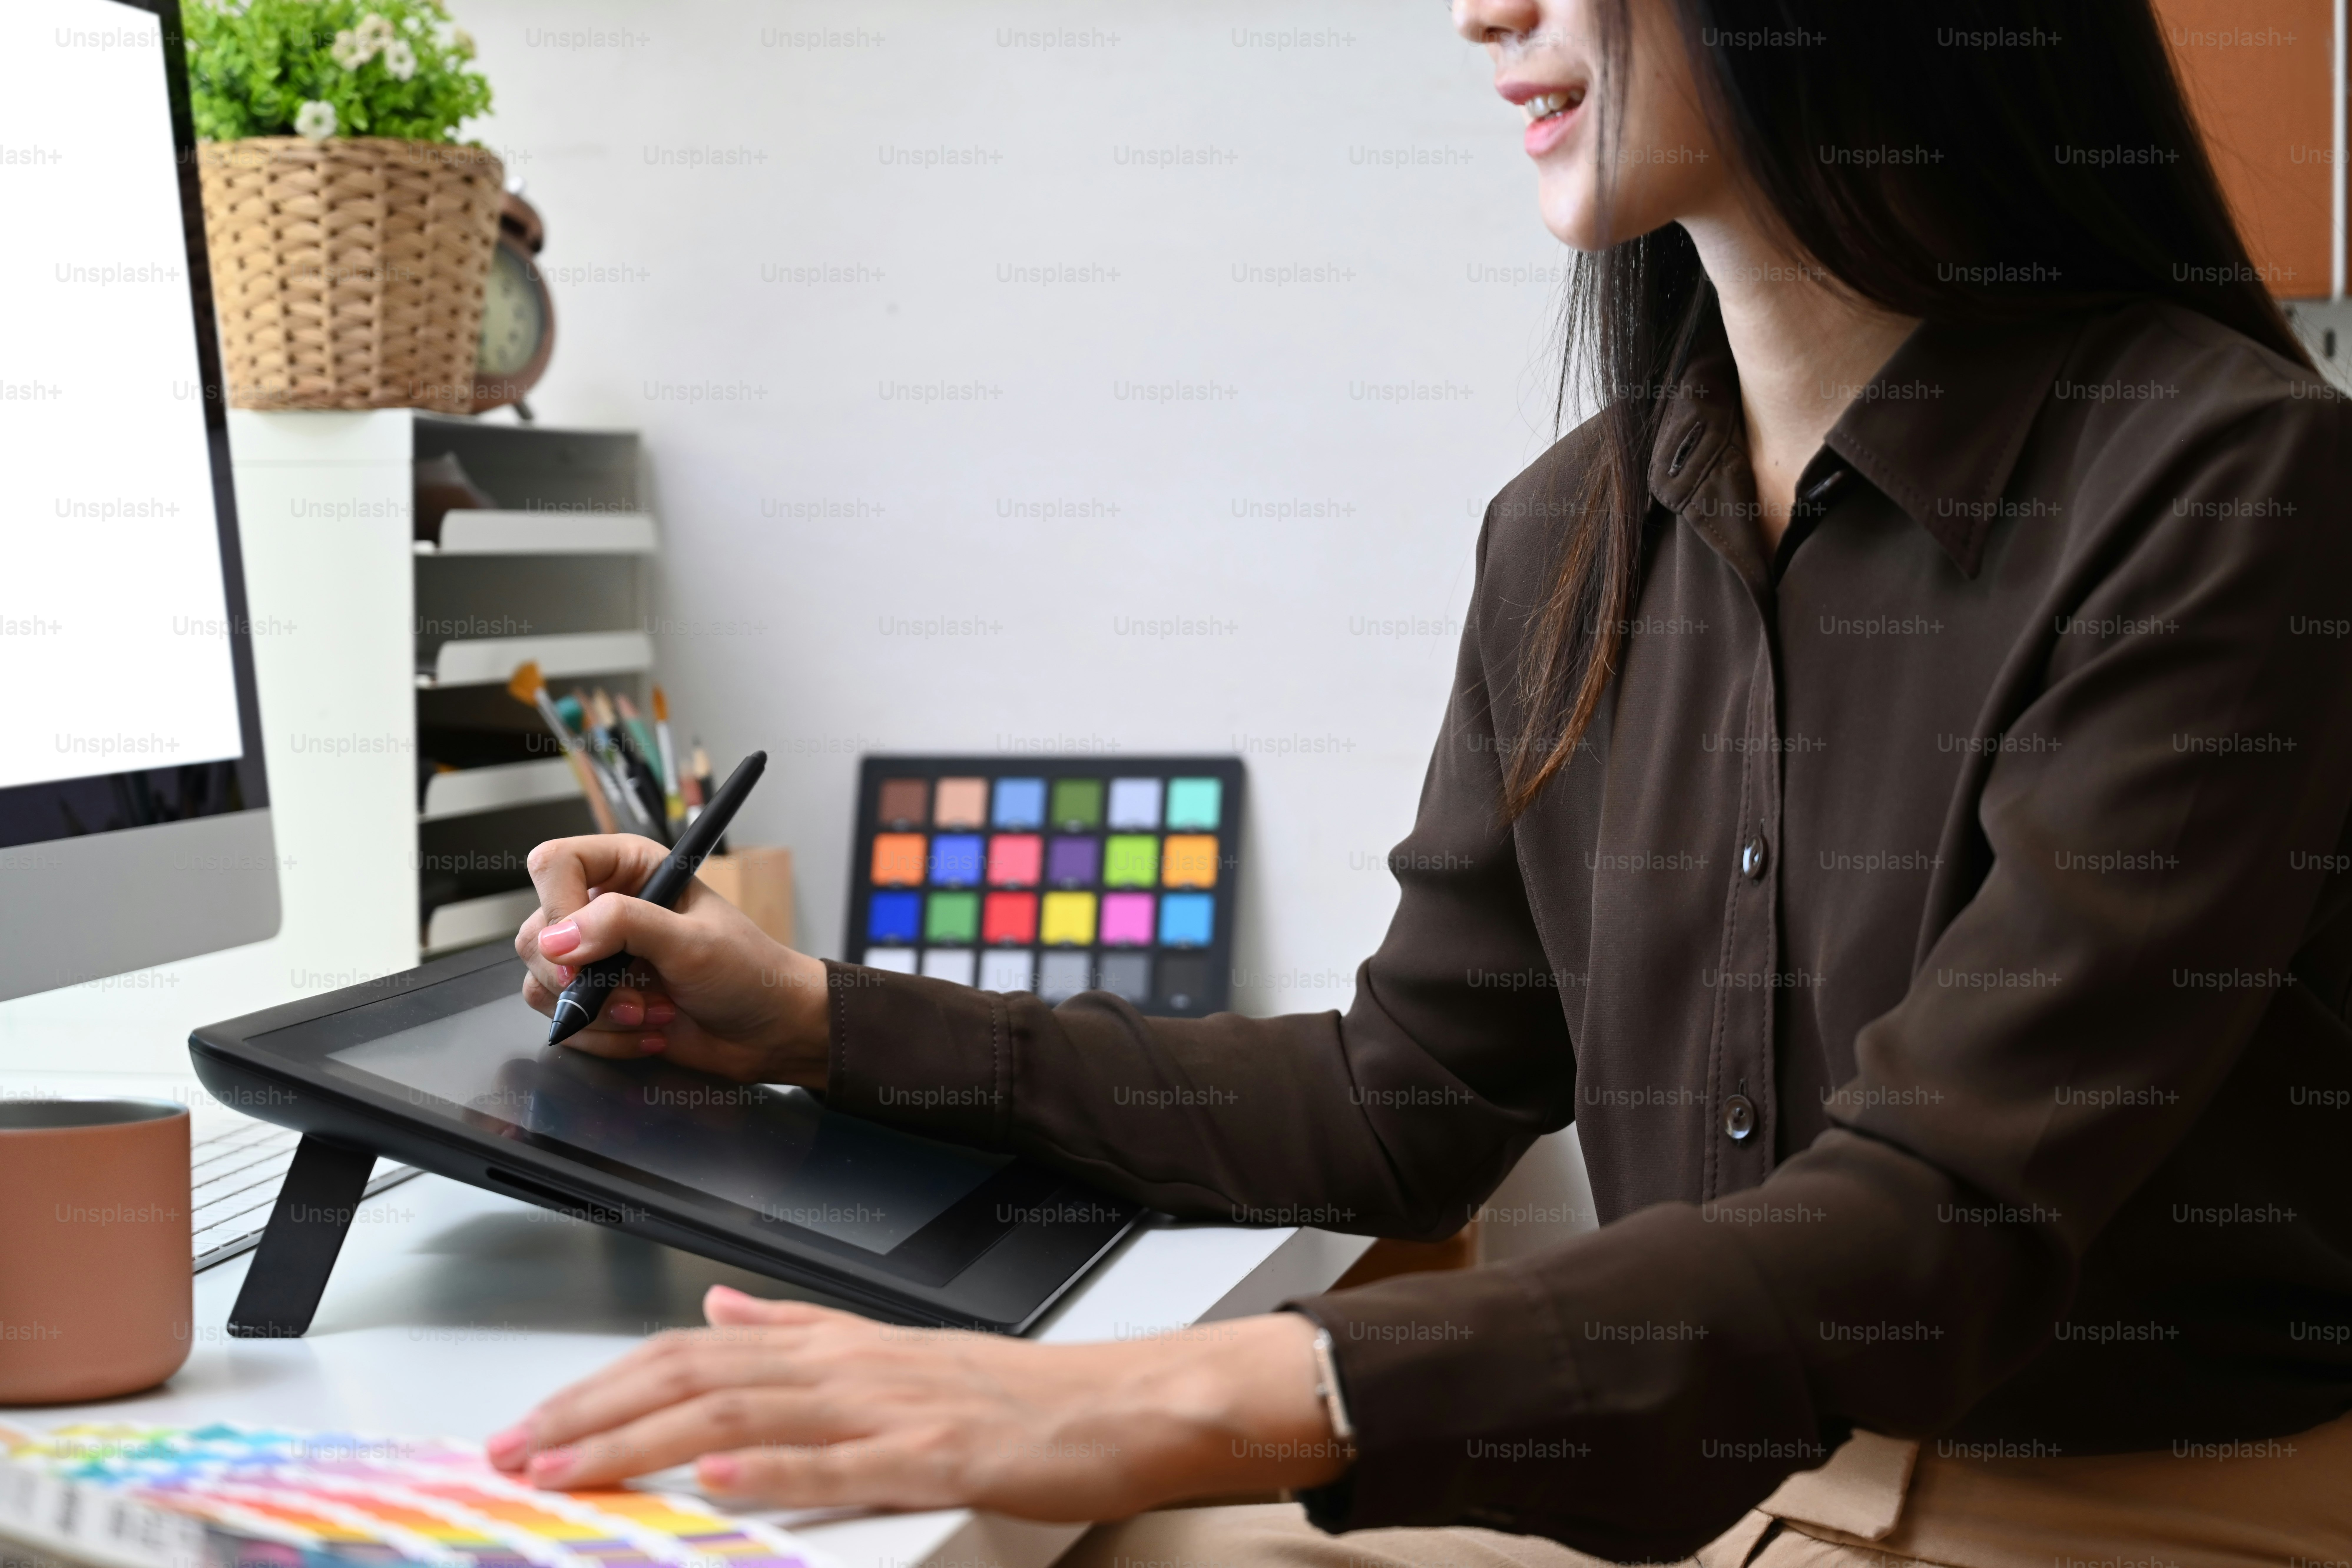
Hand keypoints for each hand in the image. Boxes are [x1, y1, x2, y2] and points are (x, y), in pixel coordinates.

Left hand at [485, 1287, 1351, 1517]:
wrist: (1124, 1403)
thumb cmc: (1015, 1393)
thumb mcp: (891, 1350)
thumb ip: (799, 1327)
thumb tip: (718, 1305)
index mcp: (836, 1347)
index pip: (692, 1353)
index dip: (602, 1385)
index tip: (532, 1423)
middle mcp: (851, 1368)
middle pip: (698, 1379)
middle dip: (593, 1417)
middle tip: (511, 1453)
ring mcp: (893, 1409)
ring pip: (749, 1414)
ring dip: (648, 1440)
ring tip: (571, 1466)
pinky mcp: (939, 1454)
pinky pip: (844, 1463)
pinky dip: (775, 1469)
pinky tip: (718, 1478)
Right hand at [514, 834, 829, 1086]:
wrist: (768, 1031)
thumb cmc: (748, 973)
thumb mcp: (693, 941)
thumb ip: (624, 925)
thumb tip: (559, 938)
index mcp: (630, 869)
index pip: (556, 865)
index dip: (558, 908)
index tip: (580, 952)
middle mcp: (604, 907)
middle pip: (539, 932)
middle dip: (583, 978)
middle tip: (633, 995)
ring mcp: (597, 957)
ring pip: (543, 981)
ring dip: (597, 1011)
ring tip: (652, 1013)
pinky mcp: (597, 1000)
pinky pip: (561, 1019)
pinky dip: (602, 1036)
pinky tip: (648, 1032)